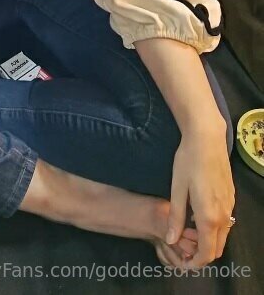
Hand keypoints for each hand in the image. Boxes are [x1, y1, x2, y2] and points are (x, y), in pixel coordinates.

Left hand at [165, 126, 234, 268]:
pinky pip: (225, 221)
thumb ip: (176, 217)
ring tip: (188, 233)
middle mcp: (224, 216)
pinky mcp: (231, 196)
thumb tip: (171, 240)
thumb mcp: (177, 189)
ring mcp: (230, 206)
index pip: (207, 254)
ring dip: (208, 241)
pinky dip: (214, 227)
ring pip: (223, 235)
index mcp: (209, 217)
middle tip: (183, 249)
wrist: (207, 138)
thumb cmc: (188, 162)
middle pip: (217, 248)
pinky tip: (198, 216)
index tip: (182, 261)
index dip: (195, 263)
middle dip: (202, 255)